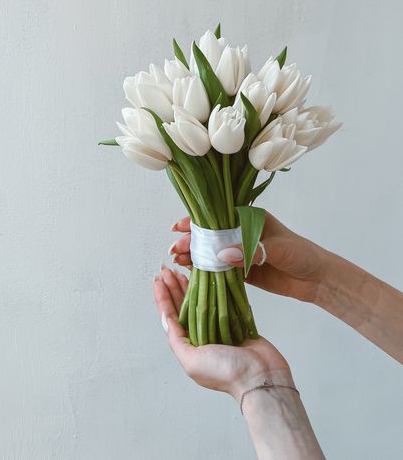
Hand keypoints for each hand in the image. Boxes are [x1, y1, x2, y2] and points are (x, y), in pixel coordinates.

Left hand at [153, 266, 291, 399]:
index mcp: (190, 346)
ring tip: (183, 270)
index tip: (159, 281)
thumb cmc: (227, 373)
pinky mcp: (237, 321)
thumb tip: (166, 320)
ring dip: (192, 286)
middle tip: (168, 270)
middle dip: (175, 288)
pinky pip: (223, 301)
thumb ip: (177, 340)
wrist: (262, 377)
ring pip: (202, 301)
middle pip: (185, 306)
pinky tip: (209, 279)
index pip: (172, 317)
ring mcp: (220, 328)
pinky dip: (215, 289)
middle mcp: (203, 336)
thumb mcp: (192, 361)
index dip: (164, 298)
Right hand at [169, 212, 328, 303]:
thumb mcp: (278, 248)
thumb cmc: (302, 254)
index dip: (197, 220)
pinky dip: (205, 270)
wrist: (318, 280)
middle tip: (176, 249)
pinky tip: (191, 271)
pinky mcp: (242, 272)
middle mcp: (242, 233)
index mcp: (250, 218)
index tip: (180, 226)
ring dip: (194, 255)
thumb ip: (250, 251)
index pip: (218, 216)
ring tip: (179, 260)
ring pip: (212, 252)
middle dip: (191, 240)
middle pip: (210, 234)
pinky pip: (219, 270)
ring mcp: (240, 252)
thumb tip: (222, 254)